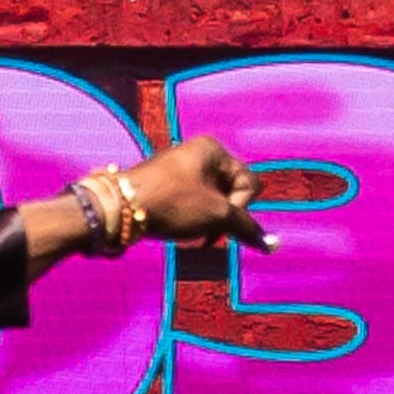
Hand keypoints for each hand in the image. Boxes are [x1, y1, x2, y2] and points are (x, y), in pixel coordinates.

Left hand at [122, 134, 271, 252]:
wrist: (121, 208)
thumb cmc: (173, 203)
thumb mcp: (216, 214)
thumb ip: (246, 227)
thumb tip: (272, 244)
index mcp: (214, 150)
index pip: (249, 183)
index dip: (240, 206)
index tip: (219, 217)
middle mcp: (199, 154)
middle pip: (231, 193)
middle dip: (223, 217)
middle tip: (206, 230)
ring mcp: (181, 170)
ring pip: (212, 203)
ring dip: (208, 222)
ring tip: (191, 233)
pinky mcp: (166, 187)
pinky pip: (193, 206)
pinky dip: (192, 221)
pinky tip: (179, 230)